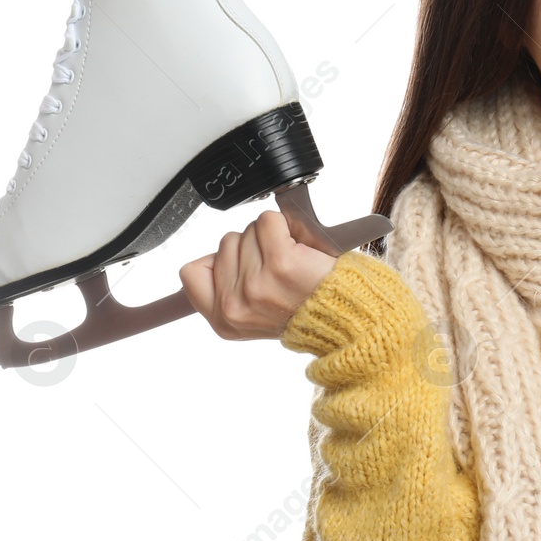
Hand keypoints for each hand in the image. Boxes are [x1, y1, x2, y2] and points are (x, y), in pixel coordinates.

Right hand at [179, 208, 339, 340]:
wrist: (348, 316)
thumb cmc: (308, 309)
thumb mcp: (254, 315)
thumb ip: (228, 289)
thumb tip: (212, 258)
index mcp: (224, 320)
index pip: (191, 273)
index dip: (215, 261)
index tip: (237, 266)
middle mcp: (235, 305)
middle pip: (224, 244)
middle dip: (252, 247)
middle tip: (278, 269)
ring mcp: (255, 284)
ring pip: (247, 231)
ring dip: (270, 237)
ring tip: (291, 260)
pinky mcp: (280, 262)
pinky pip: (268, 221)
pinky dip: (285, 225)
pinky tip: (298, 247)